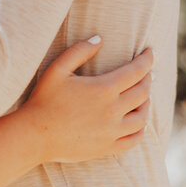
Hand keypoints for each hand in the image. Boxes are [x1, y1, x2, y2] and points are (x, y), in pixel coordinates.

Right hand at [22, 39, 152, 163]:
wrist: (35, 136)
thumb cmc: (44, 100)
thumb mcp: (57, 69)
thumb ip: (79, 51)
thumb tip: (100, 39)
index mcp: (104, 88)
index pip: (137, 71)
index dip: (147, 59)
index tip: (151, 53)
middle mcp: (113, 110)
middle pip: (143, 92)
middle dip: (148, 78)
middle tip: (147, 73)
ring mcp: (112, 131)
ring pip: (142, 116)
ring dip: (147, 103)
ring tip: (144, 96)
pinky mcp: (108, 147)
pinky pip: (134, 139)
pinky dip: (141, 129)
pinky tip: (139, 123)